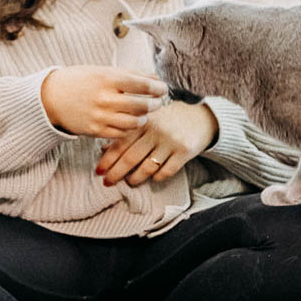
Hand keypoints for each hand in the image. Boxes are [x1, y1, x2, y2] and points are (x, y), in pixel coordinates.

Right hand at [40, 66, 166, 137]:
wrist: (50, 98)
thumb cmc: (80, 80)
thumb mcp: (103, 71)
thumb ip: (131, 75)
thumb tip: (156, 79)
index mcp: (108, 79)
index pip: (143, 85)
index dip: (158, 88)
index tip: (163, 89)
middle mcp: (105, 99)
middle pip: (142, 106)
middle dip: (155, 104)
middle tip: (157, 102)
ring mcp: (100, 117)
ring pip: (135, 122)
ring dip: (144, 118)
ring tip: (144, 113)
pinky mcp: (95, 131)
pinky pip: (122, 133)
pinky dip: (130, 128)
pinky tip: (129, 122)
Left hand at [95, 101, 218, 186]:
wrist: (201, 118)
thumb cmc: (168, 120)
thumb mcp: (148, 120)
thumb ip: (128, 132)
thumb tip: (104, 150)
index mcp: (144, 121)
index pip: (121, 143)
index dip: (107, 159)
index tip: (99, 171)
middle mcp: (156, 131)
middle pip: (131, 158)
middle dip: (116, 173)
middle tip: (107, 182)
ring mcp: (171, 142)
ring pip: (147, 167)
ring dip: (135, 178)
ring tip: (129, 182)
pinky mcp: (184, 151)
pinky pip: (166, 171)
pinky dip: (157, 177)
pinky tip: (153, 178)